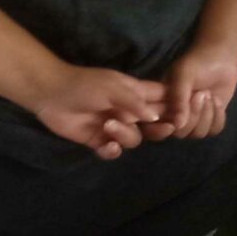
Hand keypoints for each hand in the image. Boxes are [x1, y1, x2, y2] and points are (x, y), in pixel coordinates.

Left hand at [33, 64, 166, 158]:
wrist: (52, 94)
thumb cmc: (85, 84)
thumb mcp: (113, 87)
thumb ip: (135, 102)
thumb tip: (157, 117)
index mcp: (136, 93)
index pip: (162, 99)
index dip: (175, 106)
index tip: (185, 114)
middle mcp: (129, 111)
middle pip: (155, 124)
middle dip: (161, 128)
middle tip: (164, 128)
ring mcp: (115, 127)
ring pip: (134, 139)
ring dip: (125, 135)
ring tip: (108, 126)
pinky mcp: (99, 141)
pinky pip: (114, 151)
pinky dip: (112, 150)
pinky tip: (106, 145)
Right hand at [154, 46, 236, 140]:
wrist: (221, 58)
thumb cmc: (196, 63)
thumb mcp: (183, 75)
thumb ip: (178, 98)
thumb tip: (177, 125)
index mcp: (160, 105)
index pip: (153, 129)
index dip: (161, 131)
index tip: (175, 123)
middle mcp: (174, 117)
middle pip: (180, 134)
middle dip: (193, 115)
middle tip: (201, 93)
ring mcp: (193, 120)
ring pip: (198, 134)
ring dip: (207, 115)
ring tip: (209, 95)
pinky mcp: (210, 120)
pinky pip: (213, 131)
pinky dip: (218, 117)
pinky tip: (218, 101)